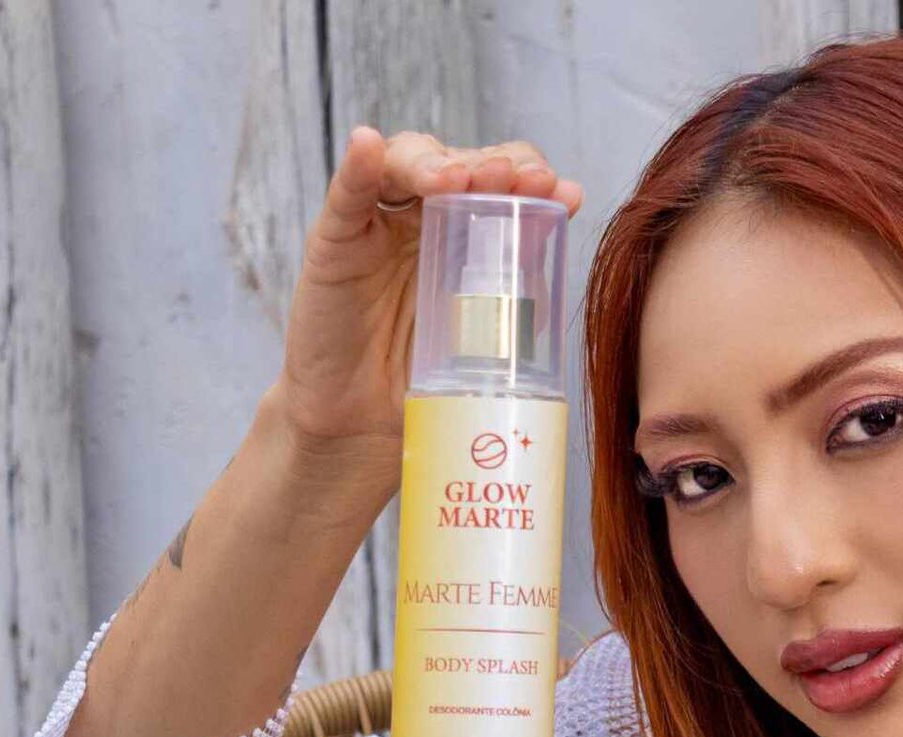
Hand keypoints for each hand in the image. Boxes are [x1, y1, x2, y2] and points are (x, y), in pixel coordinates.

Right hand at [267, 126, 584, 493]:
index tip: (564, 195)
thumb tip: (569, 247)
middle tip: (518, 179)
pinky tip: (368, 145)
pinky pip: (346, 196)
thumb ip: (523, 290)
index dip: (532, 177)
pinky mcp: (333, 241)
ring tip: (457, 178)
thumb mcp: (489, 336)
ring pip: (405, 164)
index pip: (503, 182)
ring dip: (435, 163)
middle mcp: (424, 217)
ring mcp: (378, 225)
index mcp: (469, 234)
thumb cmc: (430, 378)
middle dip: (493, 165)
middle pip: (459, 162)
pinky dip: (357, 167)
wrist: (364, 425)